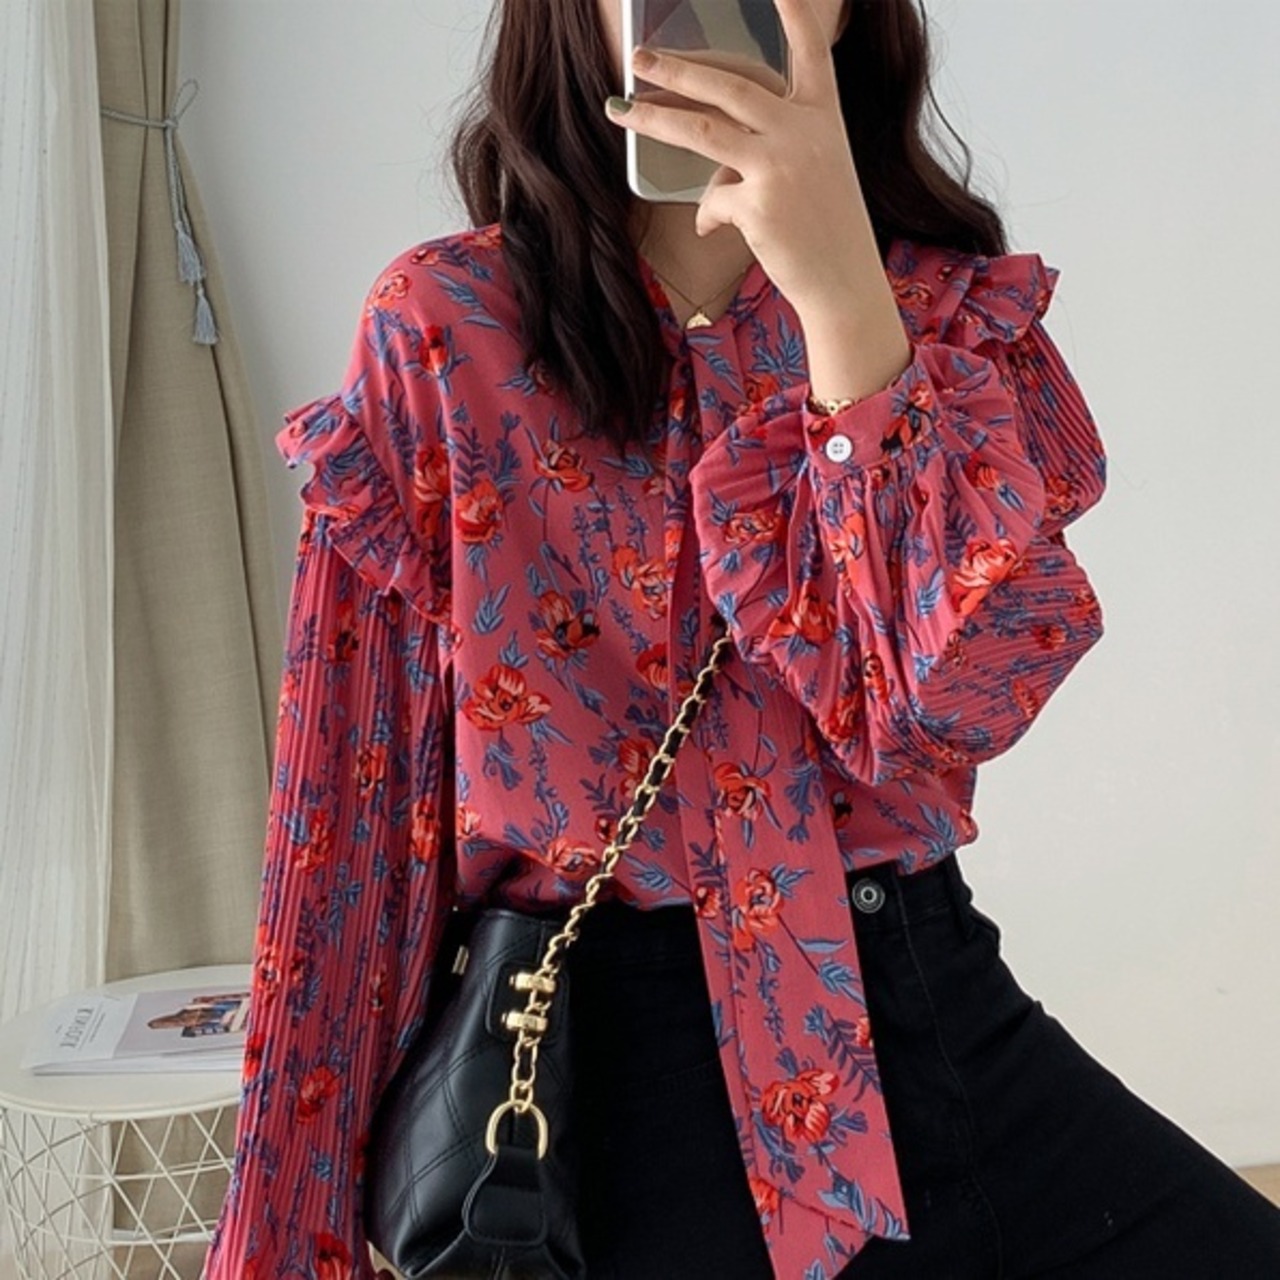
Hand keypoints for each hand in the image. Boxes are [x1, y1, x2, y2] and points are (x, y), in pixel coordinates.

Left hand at [604, 0, 874, 314]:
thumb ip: (767, 154)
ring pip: (702, 130)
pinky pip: (711, 201)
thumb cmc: (828, 231)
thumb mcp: (814, 174)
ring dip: (655, 119)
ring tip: (621, 110)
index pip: (811, 50)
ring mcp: (781, 165)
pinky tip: (714, 228)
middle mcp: (804, 132)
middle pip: (729, 86)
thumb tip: (716, 174)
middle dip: (678, 69)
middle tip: (640, 59)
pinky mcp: (759, 203)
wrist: (845, 283)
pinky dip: (707, 216)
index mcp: (822, 117)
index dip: (795, 12)